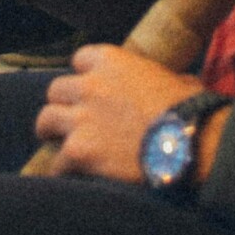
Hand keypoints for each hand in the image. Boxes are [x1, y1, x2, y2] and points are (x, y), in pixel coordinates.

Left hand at [33, 44, 205, 181]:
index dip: (85, 75)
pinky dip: (62, 169)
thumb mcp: (175, 80)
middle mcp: (89, 85)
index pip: (80, 59)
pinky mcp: (79, 150)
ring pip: (46, 119)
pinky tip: (70, 175)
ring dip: (51, 131)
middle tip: (71, 117)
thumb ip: (161, 79)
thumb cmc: (188, 110)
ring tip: (57, 142)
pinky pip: (56, 161)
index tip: (91, 88)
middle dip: (63, 103)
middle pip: (57, 90)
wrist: (186, 142)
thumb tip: (181, 84)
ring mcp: (81, 117)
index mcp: (111, 60)